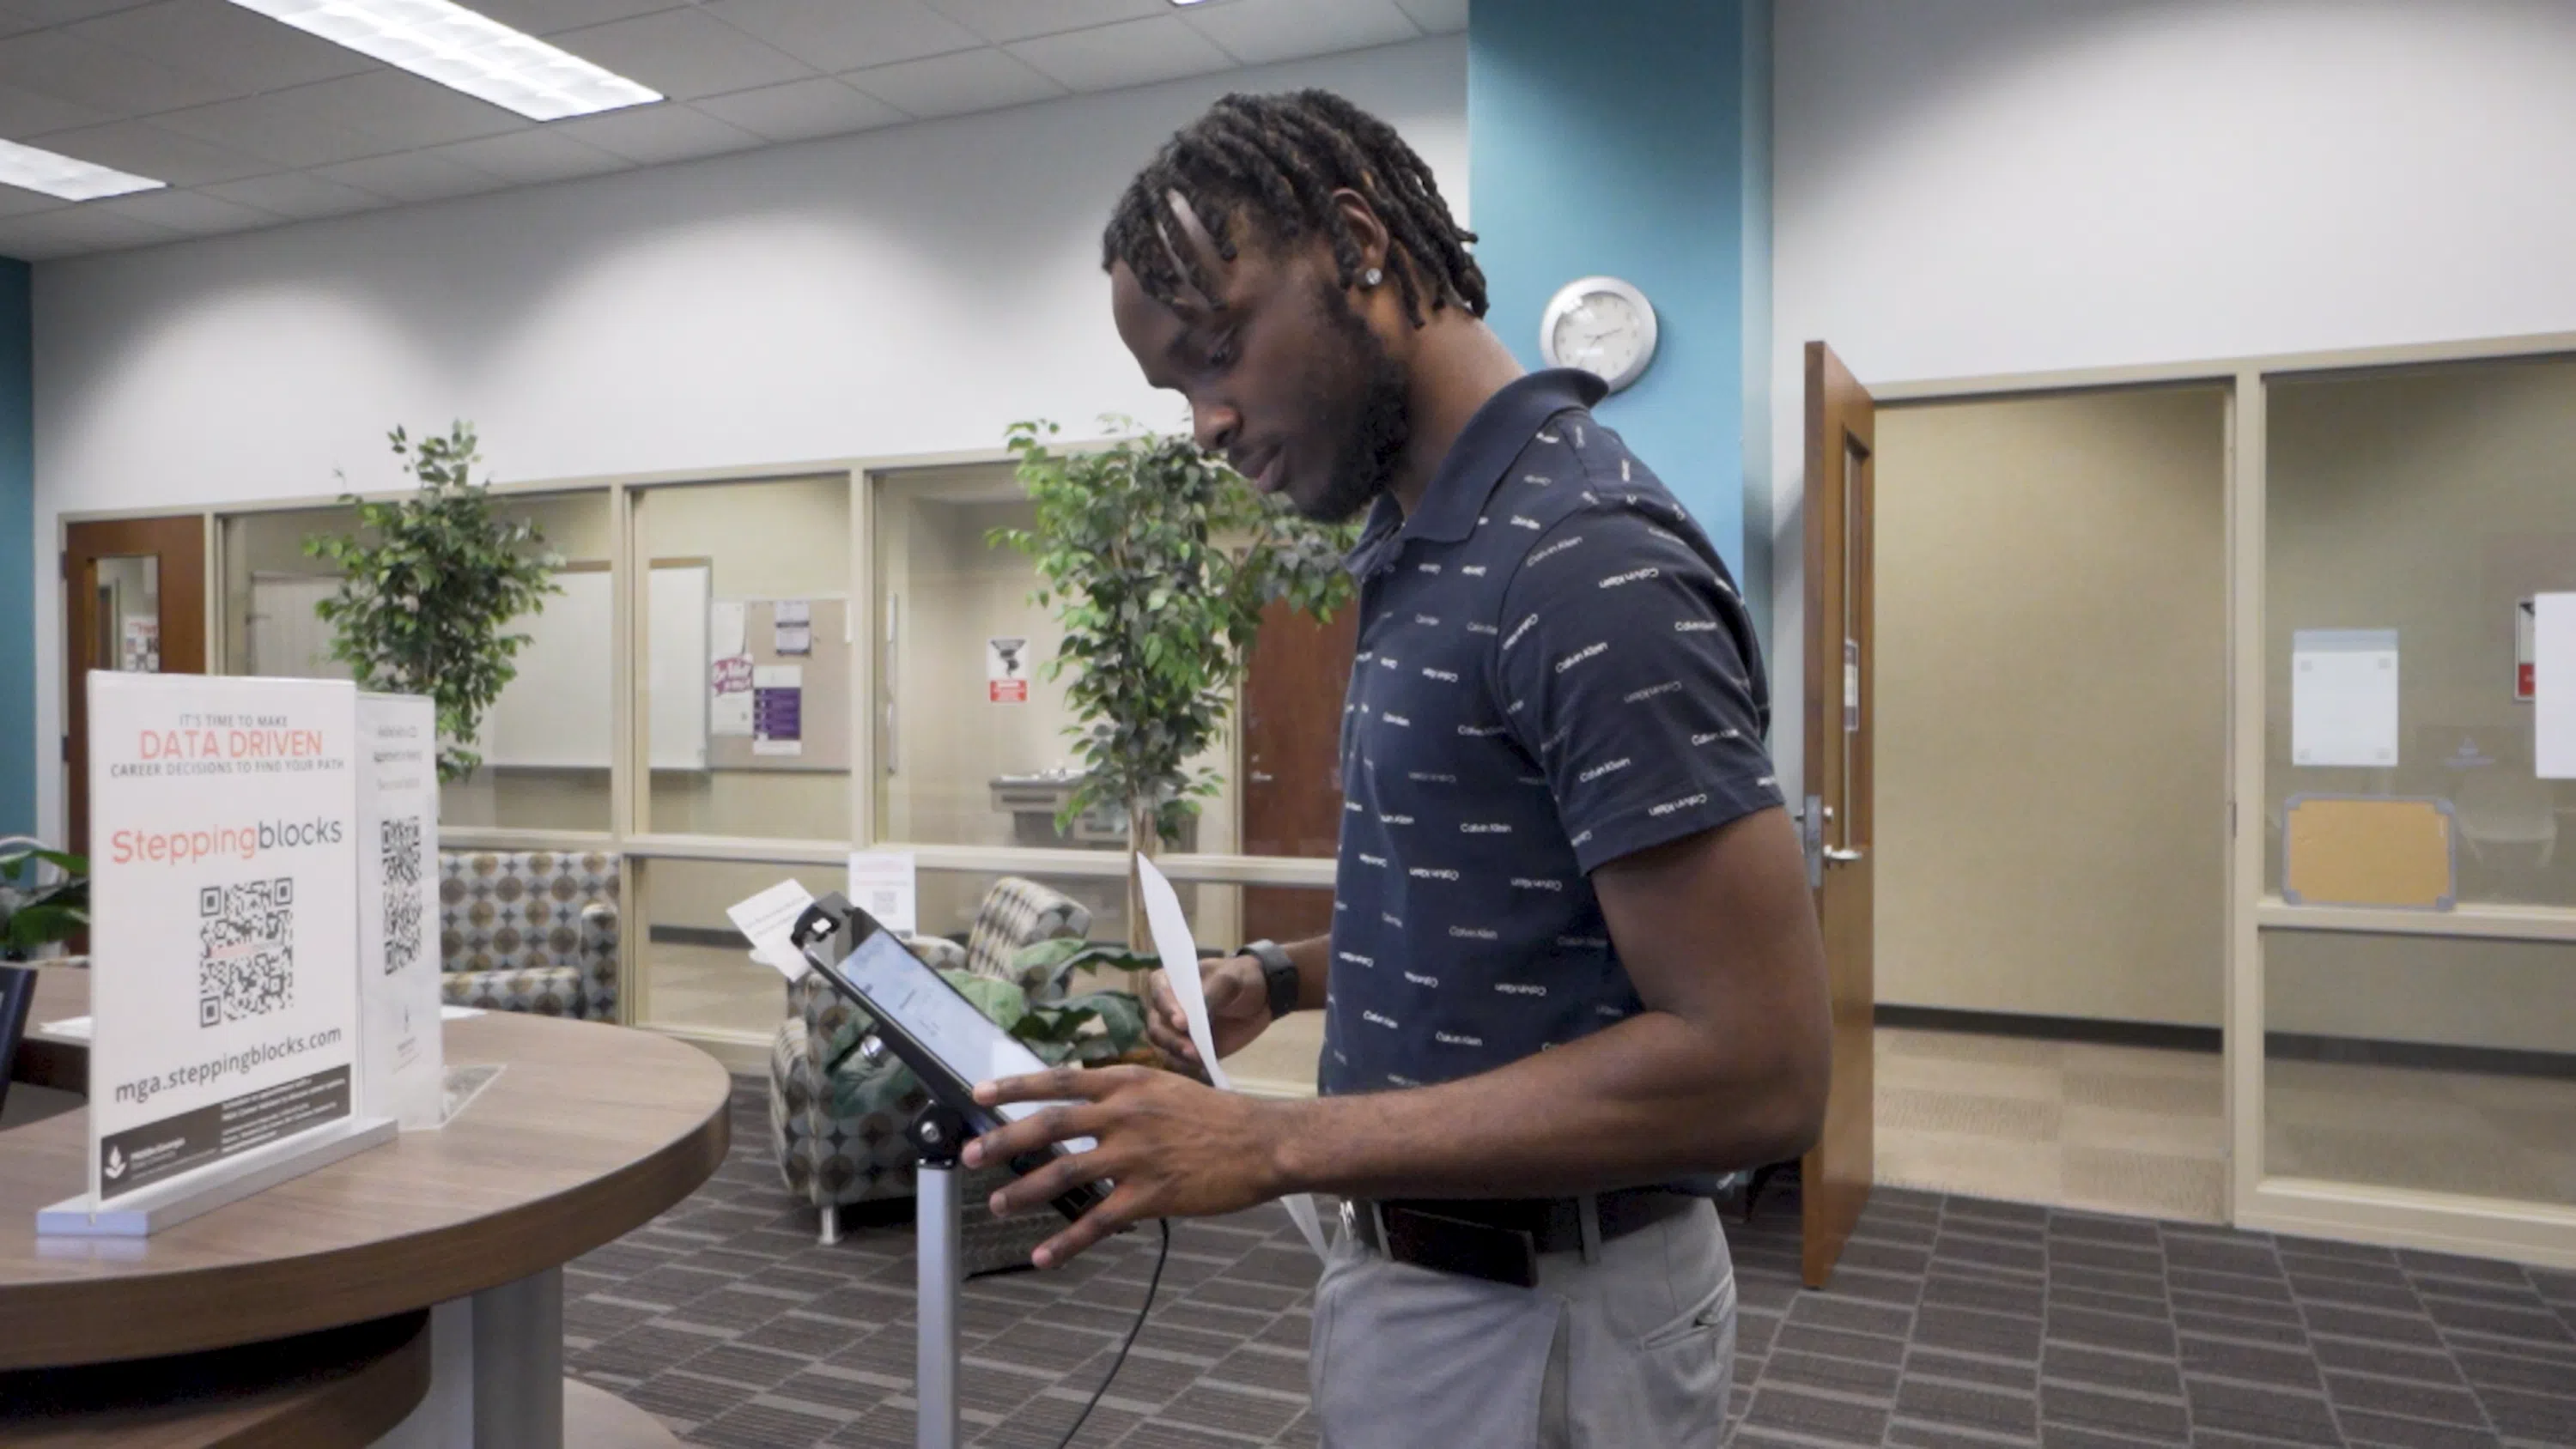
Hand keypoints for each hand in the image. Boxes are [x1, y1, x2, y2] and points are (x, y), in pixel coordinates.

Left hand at [964, 1064, 1286, 1267]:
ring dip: (1024, 1192)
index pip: (1059, 1081)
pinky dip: (1067, 1243)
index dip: (1014, 1086)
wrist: (1263, 1142)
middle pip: (1048, 1127)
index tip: (979, 1092)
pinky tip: (1044, 1256)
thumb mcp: (1164, 1087)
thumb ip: (1121, 1093)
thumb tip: (1077, 1100)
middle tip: (970, 1156)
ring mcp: (1136, 1156)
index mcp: (1127, 1082)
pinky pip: (1097, 1222)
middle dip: (1003, 1142)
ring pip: (1064, 1175)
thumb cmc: (1216, 1116)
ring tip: (998, 1204)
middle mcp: (1125, 1114)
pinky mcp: (1150, 1195)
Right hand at [1146, 954, 1270, 1071]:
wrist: (1258, 1000)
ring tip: (1201, 1061)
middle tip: (1192, 1051)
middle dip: (1172, 1041)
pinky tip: (1205, 1072)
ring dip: (1179, 1057)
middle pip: (1157, 1028)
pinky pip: (1179, 1063)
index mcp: (1168, 982)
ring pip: (1165, 1049)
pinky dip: (1189, 1069)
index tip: (1182, 1023)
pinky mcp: (1186, 1050)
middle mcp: (1163, 1009)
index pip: (1160, 994)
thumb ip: (1214, 991)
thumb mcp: (1231, 979)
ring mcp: (1173, 1032)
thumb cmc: (1239, 980)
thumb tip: (1201, 1009)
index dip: (1168, 1009)